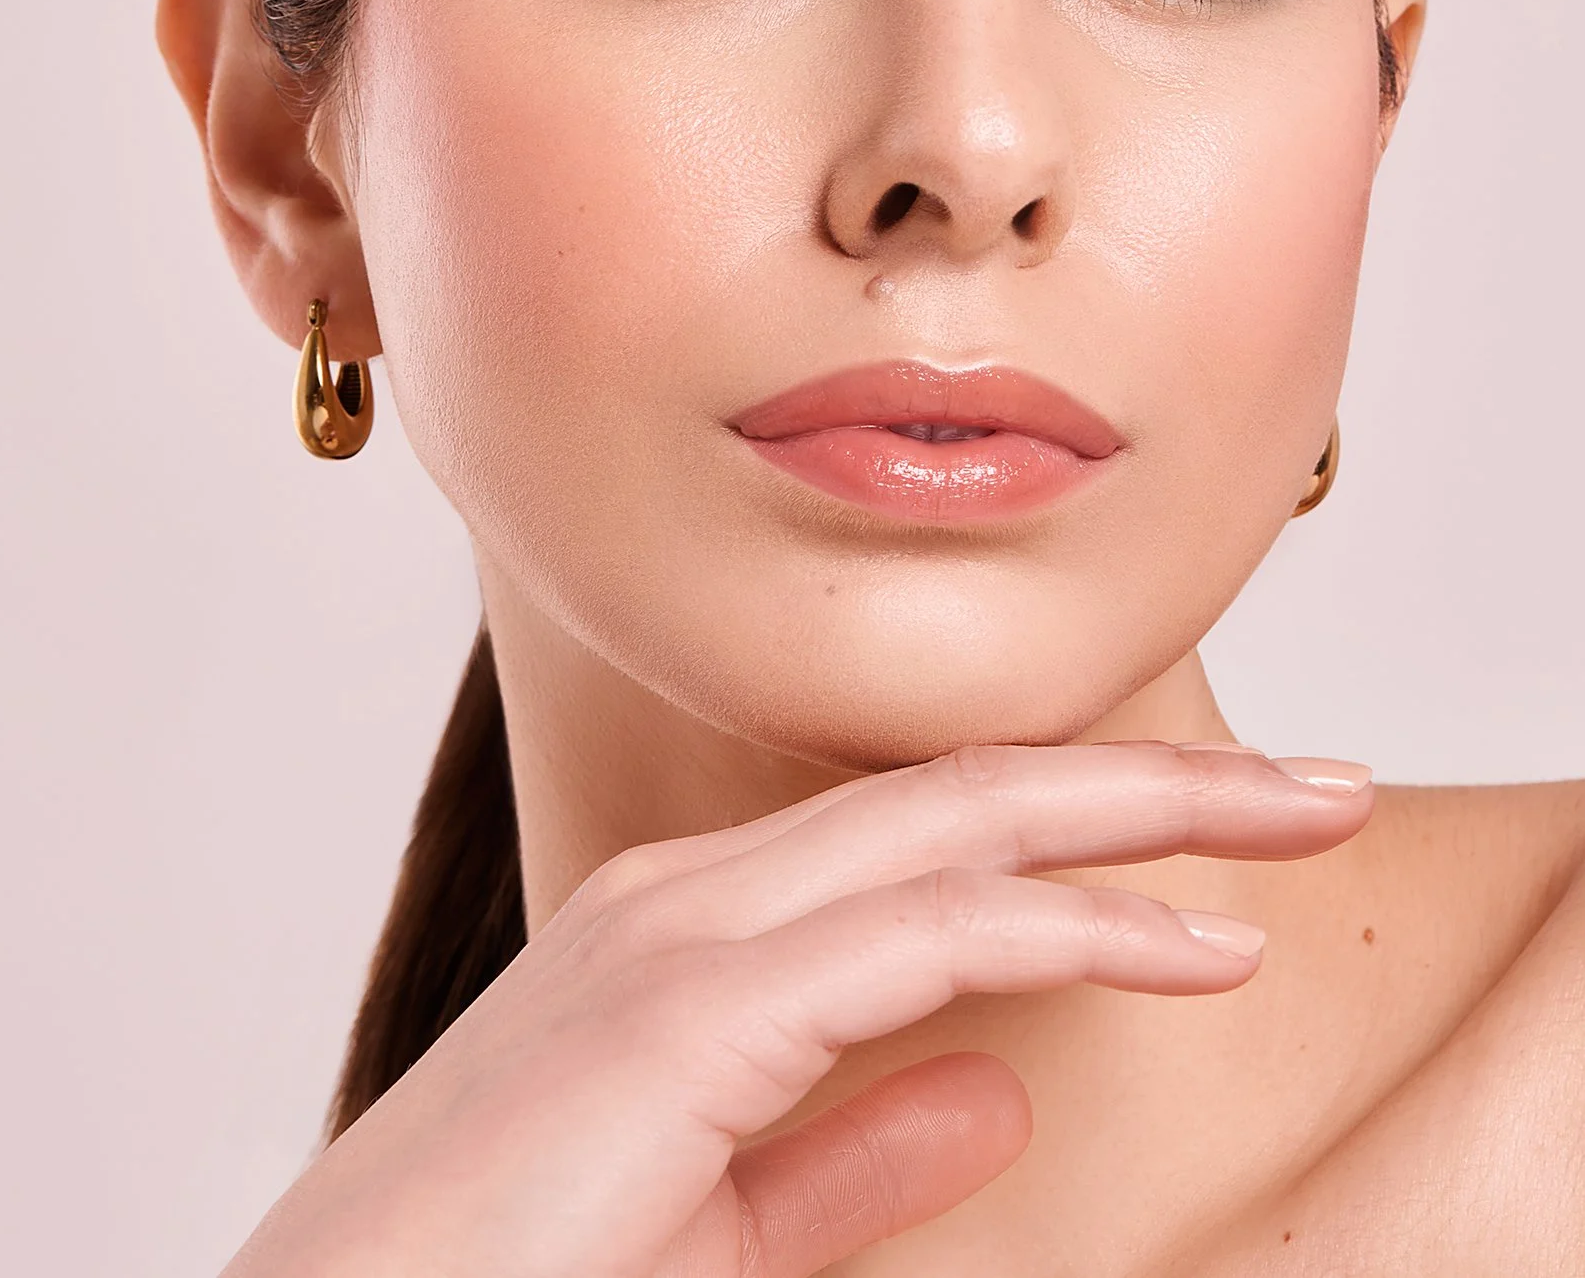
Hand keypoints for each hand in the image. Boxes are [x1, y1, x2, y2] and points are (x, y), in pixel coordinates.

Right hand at [225, 741, 1370, 1277]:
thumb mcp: (720, 1226)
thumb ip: (852, 1147)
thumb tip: (997, 1075)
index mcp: (698, 934)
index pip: (934, 840)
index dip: (1089, 822)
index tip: (1228, 843)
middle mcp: (697, 898)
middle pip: (972, 796)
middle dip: (1156, 781)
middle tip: (1319, 786)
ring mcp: (688, 937)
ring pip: (966, 829)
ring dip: (1146, 816)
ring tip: (1296, 822)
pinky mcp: (690, 1011)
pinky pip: (926, 936)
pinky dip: (1073, 926)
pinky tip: (1191, 947)